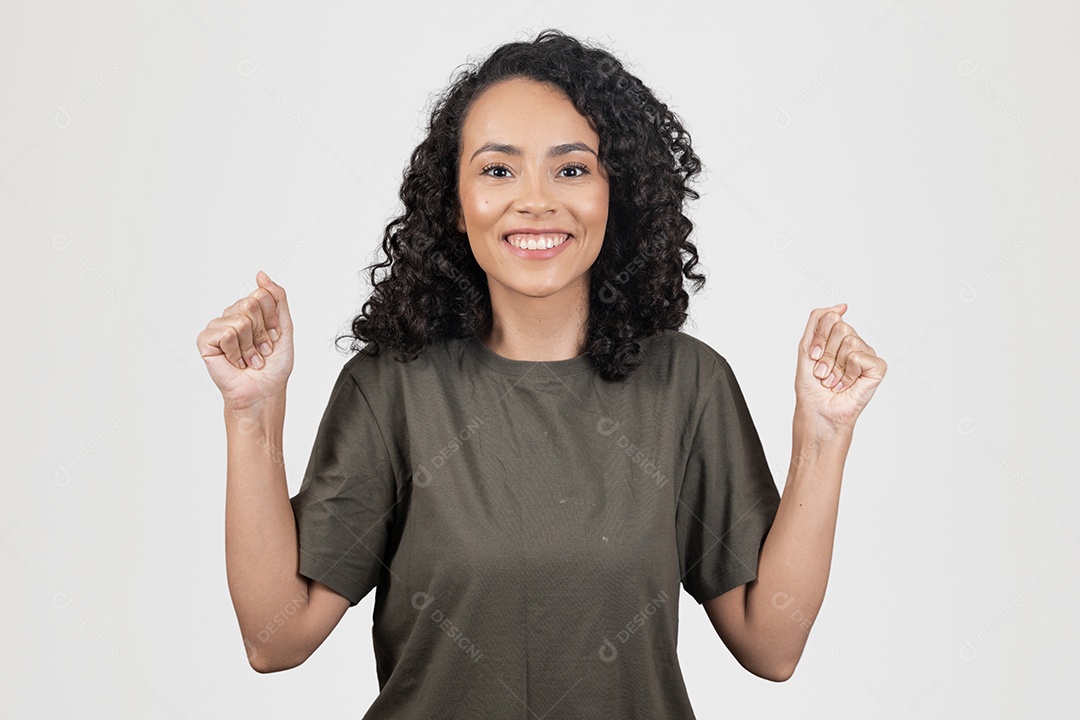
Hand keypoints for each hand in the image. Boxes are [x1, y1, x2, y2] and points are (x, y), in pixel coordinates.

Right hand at [196, 271, 293, 410]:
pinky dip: (236, 351)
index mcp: (250, 311)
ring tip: (249, 358)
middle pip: (250, 304)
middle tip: (261, 350)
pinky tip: (235, 361)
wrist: (264, 391)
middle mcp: (232, 315)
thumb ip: (277, 298)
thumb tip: (261, 274)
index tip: (273, 337)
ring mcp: (218, 326)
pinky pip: (226, 332)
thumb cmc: (273, 365)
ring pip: (240, 320)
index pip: (262, 295)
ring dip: (250, 345)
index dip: (273, 319)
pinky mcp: (206, 340)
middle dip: (262, 332)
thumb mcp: (284, 327)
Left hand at [794, 303, 886, 435]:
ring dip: (835, 365)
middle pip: (840, 327)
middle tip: (824, 372)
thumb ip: (819, 320)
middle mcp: (855, 343)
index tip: (814, 357)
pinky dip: (848, 372)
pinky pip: (859, 356)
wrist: (817, 411)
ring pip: (849, 340)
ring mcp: (867, 354)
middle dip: (826, 353)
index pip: (830, 317)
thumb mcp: (807, 346)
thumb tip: (842, 306)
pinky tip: (847, 384)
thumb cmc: (812, 385)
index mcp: (838, 337)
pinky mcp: (877, 367)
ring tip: (834, 380)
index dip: (818, 339)